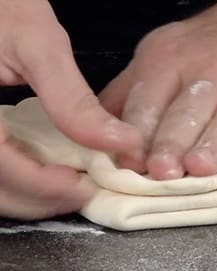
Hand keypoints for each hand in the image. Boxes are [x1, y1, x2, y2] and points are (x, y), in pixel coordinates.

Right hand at [0, 0, 139, 218]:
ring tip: (67, 181)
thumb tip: (121, 142)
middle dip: (40, 198)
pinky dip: (15, 179)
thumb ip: (74, 99)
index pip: (0, 169)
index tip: (86, 187)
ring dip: (28, 194)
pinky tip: (41, 168)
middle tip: (83, 189)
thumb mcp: (38, 43)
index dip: (45, 187)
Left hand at [100, 0, 216, 179]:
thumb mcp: (165, 56)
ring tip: (204, 166)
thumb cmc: (216, 48)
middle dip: (174, 141)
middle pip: (191, 110)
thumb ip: (132, 93)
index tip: (131, 165)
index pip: (149, 101)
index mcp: (173, 60)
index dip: (138, 135)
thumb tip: (100, 136)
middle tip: (164, 171)